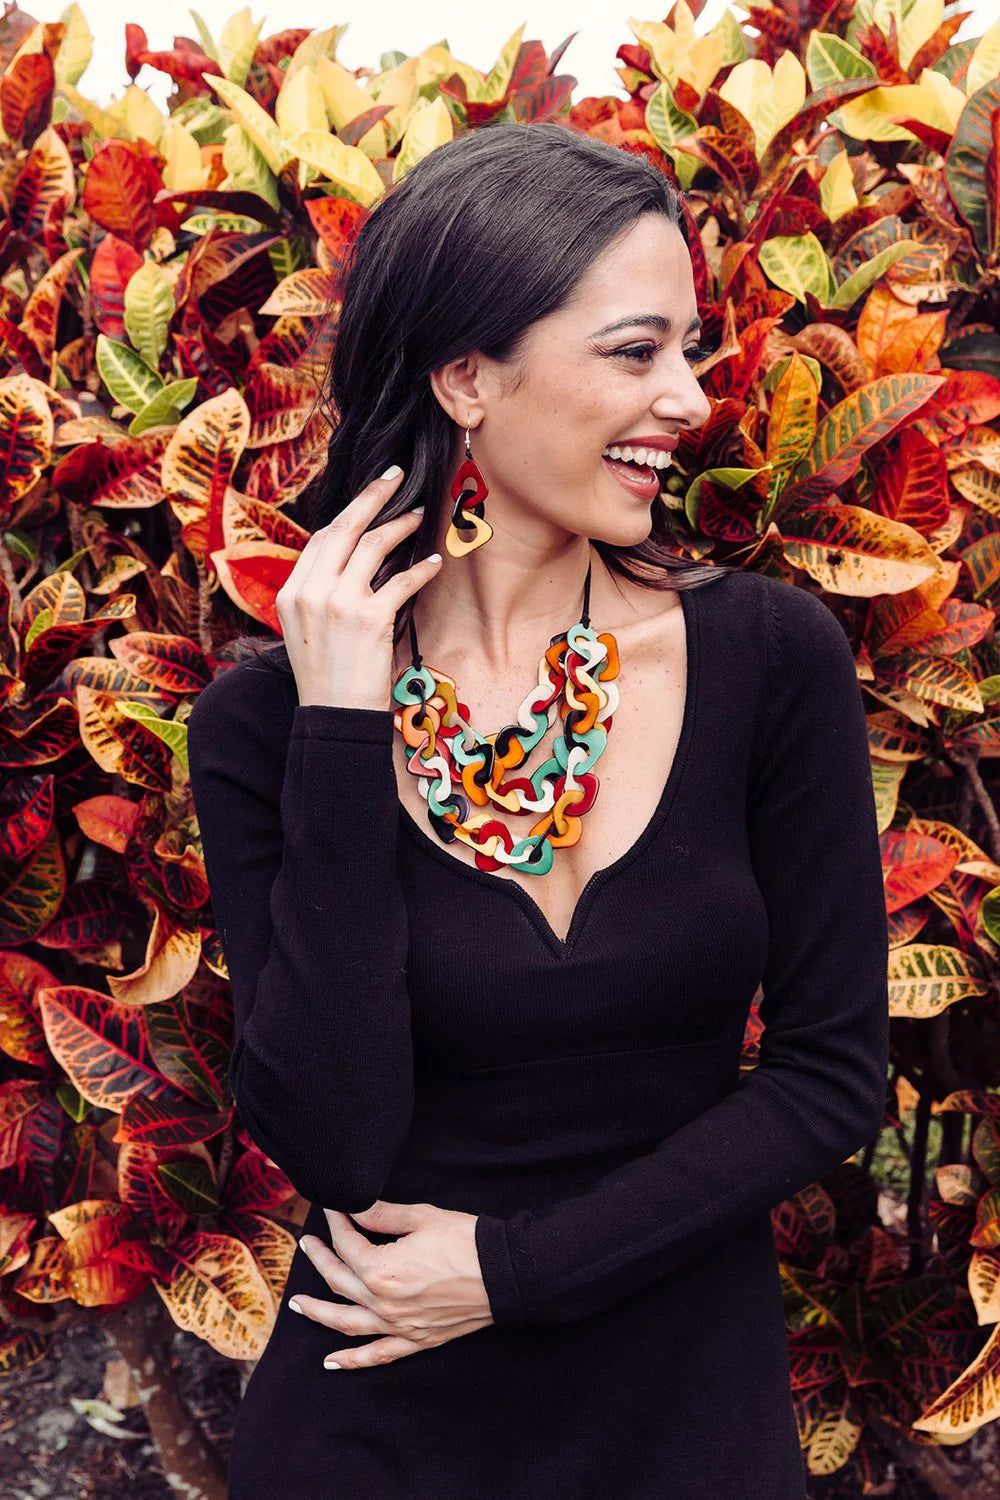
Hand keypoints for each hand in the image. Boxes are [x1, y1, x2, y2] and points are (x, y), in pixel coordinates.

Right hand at [275, 466, 440, 710]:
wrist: (333, 717)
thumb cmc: (326, 678)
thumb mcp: (305, 631)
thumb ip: (318, 595)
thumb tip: (348, 564)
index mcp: (291, 593)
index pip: (321, 539)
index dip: (348, 514)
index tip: (368, 497)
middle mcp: (311, 592)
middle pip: (345, 528)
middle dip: (373, 496)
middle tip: (395, 477)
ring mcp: (338, 604)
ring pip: (374, 546)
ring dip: (401, 526)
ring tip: (419, 518)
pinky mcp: (369, 619)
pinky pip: (401, 581)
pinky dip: (421, 570)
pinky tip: (434, 564)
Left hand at [289, 1199, 493, 1369]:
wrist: (504, 1273)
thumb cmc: (465, 1240)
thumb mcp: (421, 1217)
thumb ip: (381, 1214)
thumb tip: (353, 1206)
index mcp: (381, 1269)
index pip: (347, 1244)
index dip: (337, 1223)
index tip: (333, 1209)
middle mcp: (382, 1303)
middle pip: (339, 1280)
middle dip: (320, 1259)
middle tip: (308, 1244)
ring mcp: (398, 1326)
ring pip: (346, 1322)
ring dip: (318, 1313)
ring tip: (297, 1304)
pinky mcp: (416, 1340)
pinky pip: (377, 1355)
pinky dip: (352, 1361)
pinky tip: (332, 1362)